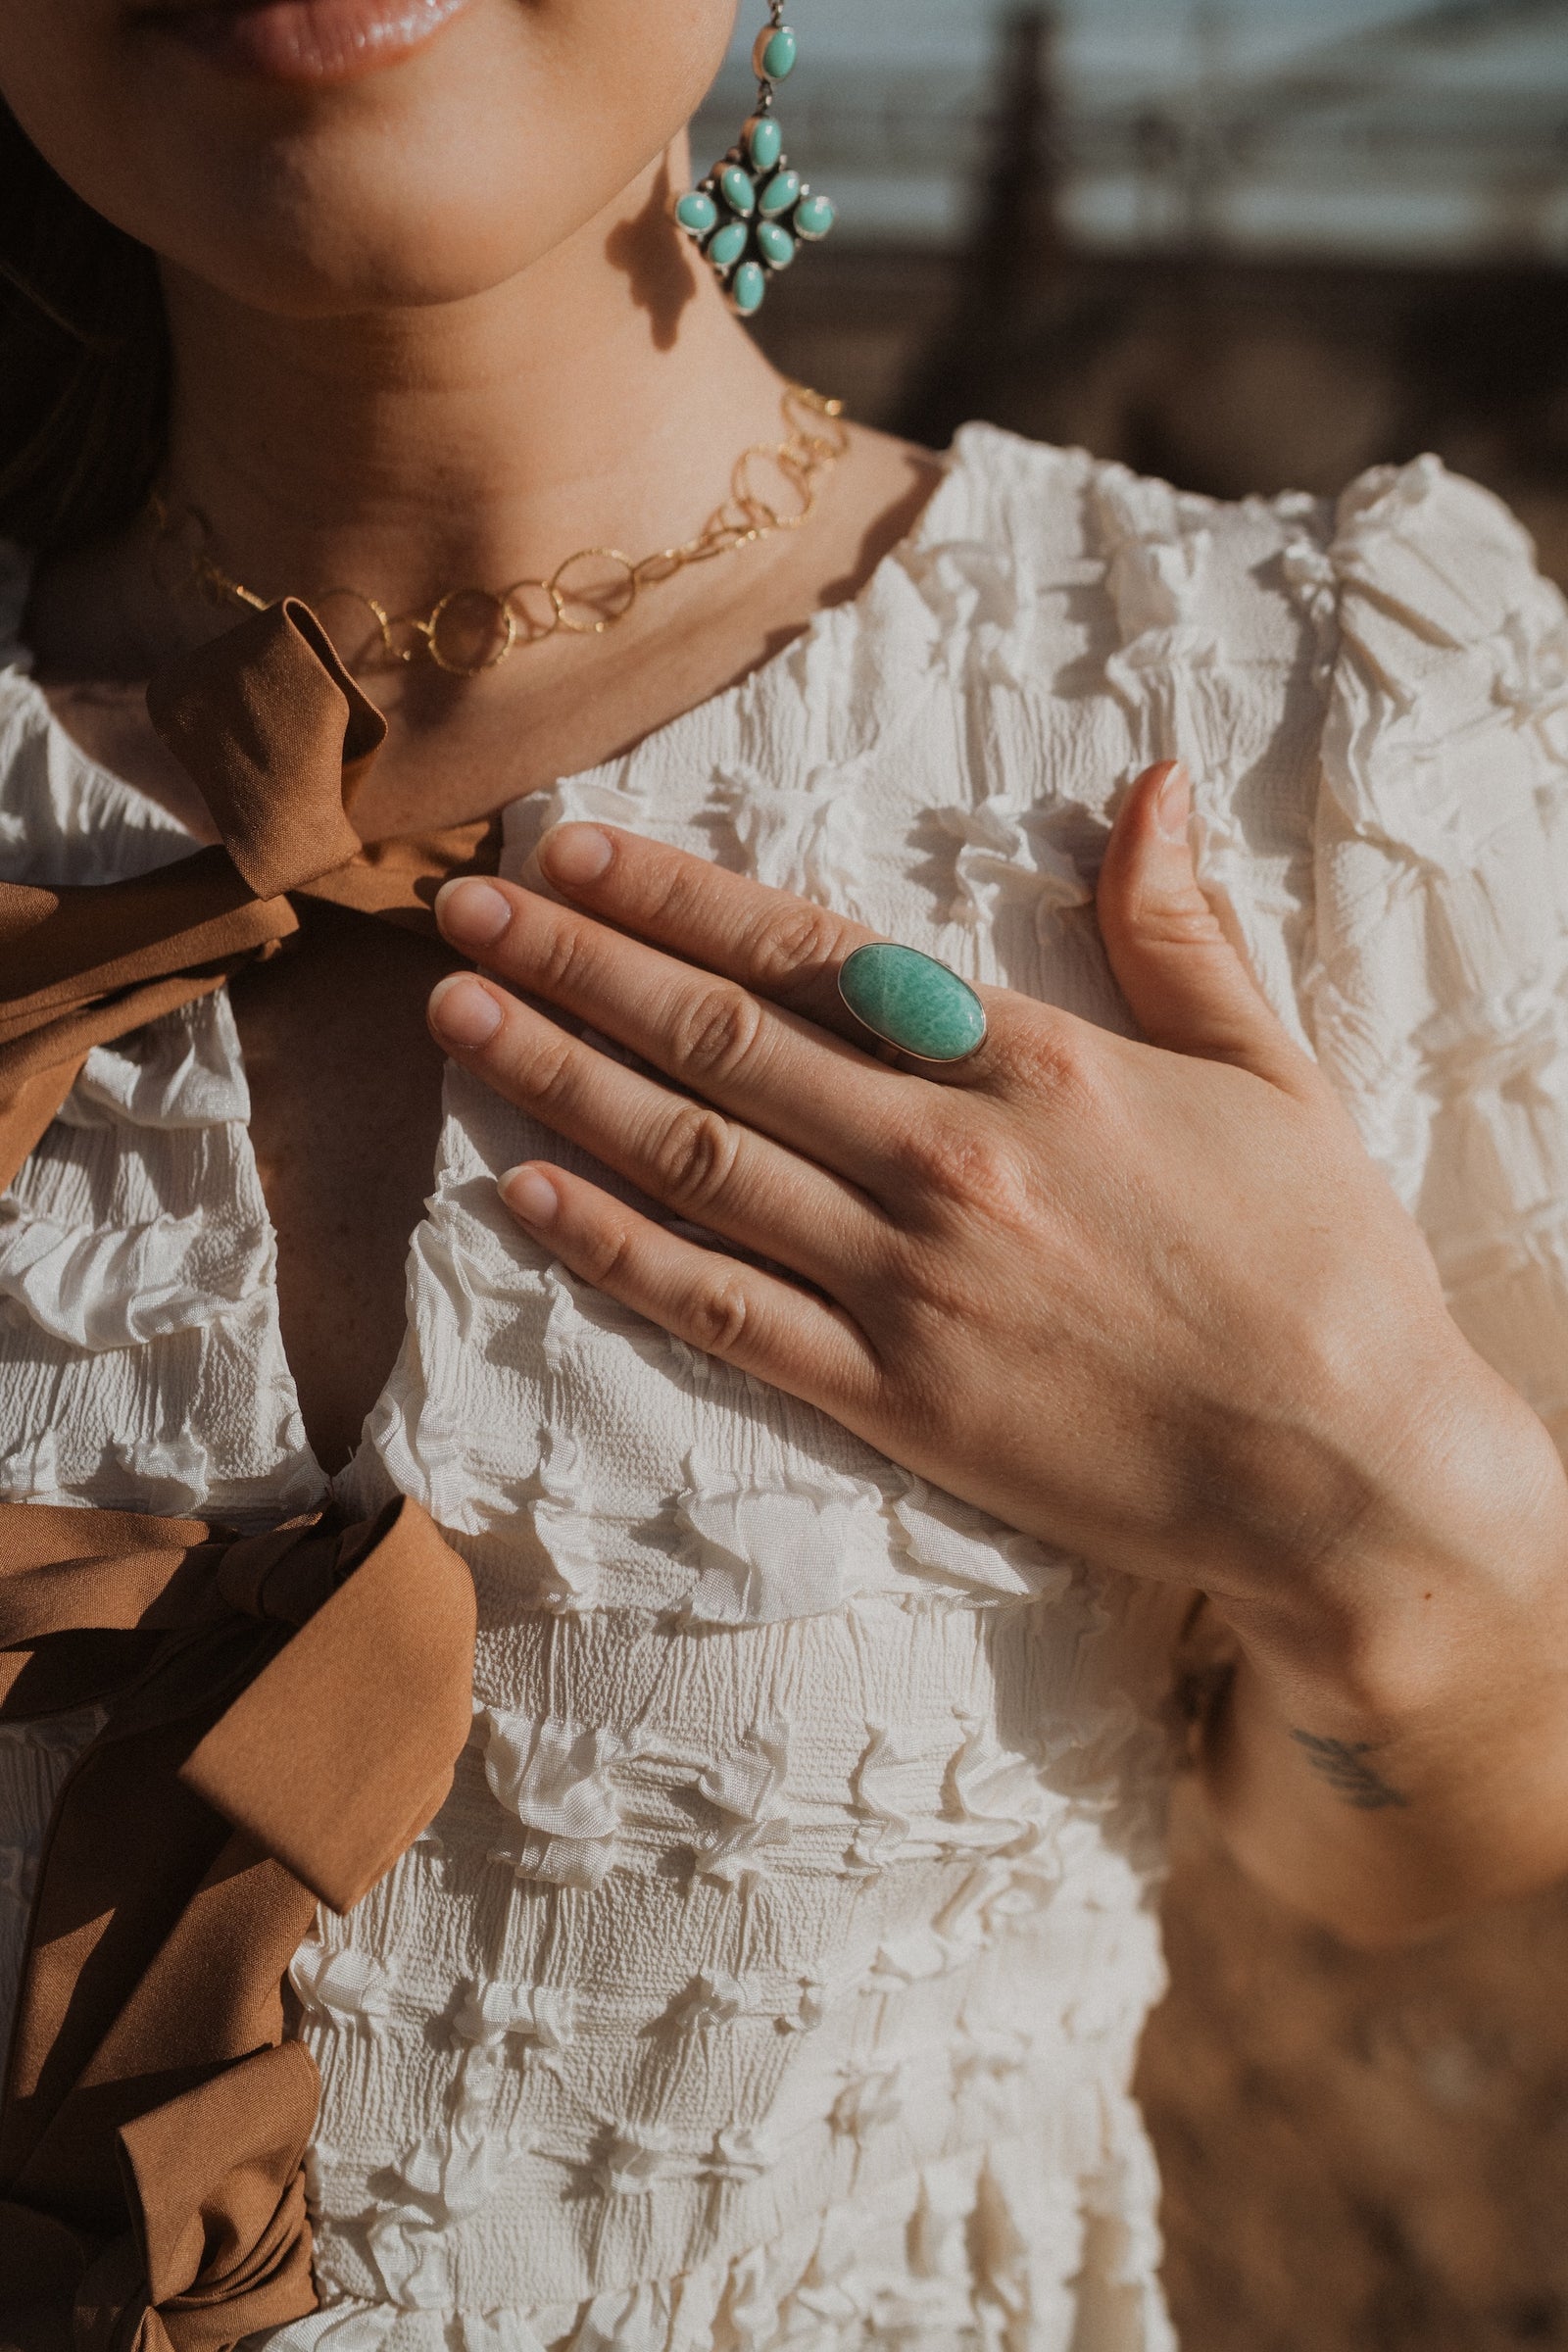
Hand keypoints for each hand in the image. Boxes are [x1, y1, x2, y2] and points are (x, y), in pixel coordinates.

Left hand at [427, 760, 1563, 1668]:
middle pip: (717, 1043)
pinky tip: (521, 1194)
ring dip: (558, 1081)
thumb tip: (1150, 784)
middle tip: (458, 915)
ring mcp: (905, 1285)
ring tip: (454, 1020)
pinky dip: (612, 1251)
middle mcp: (943, 1160)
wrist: (1345, 1472)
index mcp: (1032, 1063)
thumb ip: (1181, 929)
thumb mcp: (1272, 1070)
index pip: (809, 954)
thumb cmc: (1320, 1266)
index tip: (569, 854)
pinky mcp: (891, 1399)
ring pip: (691, 1161)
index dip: (672, 898)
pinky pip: (718, 1313)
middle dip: (574, 967)